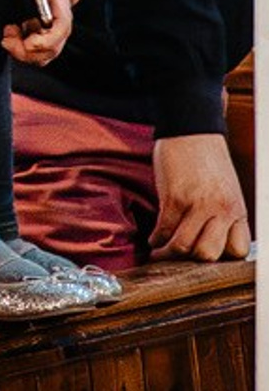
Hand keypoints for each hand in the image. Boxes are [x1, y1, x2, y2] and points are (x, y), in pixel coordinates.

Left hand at [0, 0, 71, 63]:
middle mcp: (56, 11)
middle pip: (54, 45)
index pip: (62, 26)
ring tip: (7, 37)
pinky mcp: (38, 21)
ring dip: (26, 52)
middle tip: (8, 42)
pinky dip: (24, 47)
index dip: (48, 41)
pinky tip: (10, 33)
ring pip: (46, 50)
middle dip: (32, 53)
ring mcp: (48, 18)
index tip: (29, 44)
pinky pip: (37, 43)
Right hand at [152, 134, 251, 260]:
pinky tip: (153, 238)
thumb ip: (222, 214)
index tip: (203, 257)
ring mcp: (198, 204)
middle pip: (208, 254)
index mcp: (237, 210)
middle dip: (191, 261)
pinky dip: (155, 238)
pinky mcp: (174, 197)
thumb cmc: (207, 159)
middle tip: (179, 258)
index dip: (219, 258)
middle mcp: (222, 210)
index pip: (237, 251)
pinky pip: (164, 229)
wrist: (191, 129)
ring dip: (167, 253)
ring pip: (184, 246)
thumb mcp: (226, 190)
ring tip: (160, 251)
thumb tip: (210, 239)